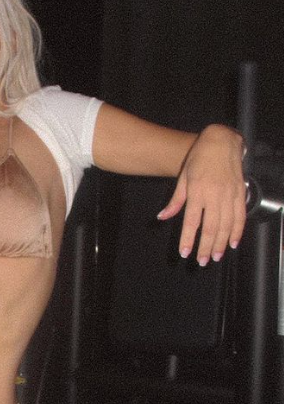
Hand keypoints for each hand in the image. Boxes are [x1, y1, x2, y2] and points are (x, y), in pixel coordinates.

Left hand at [157, 125, 246, 264]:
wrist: (221, 141)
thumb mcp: (183, 177)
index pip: (191, 222)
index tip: (184, 252)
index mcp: (197, 191)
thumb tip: (162, 217)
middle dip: (205, 247)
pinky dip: (237, 231)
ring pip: (226, 225)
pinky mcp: (240, 193)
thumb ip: (175, 200)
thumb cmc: (199, 158)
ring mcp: (229, 195)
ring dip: (220, 244)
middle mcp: (214, 195)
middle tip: (202, 261)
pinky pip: (240, 216)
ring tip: (215, 257)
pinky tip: (232, 243)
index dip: (188, 239)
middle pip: (210, 228)